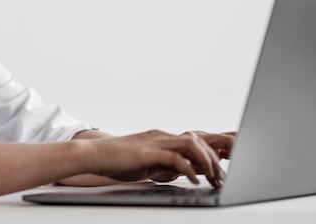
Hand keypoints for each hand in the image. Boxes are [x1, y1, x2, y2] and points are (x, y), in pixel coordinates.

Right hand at [83, 130, 230, 187]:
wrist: (94, 155)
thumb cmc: (117, 161)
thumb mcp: (147, 162)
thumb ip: (164, 164)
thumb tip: (183, 172)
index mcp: (161, 137)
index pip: (193, 140)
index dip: (210, 153)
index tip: (219, 170)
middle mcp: (161, 136)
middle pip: (197, 140)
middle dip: (214, 159)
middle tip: (221, 178)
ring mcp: (154, 142)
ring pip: (191, 144)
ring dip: (206, 161)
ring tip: (212, 178)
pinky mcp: (148, 152)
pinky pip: (175, 158)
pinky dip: (188, 168)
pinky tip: (194, 180)